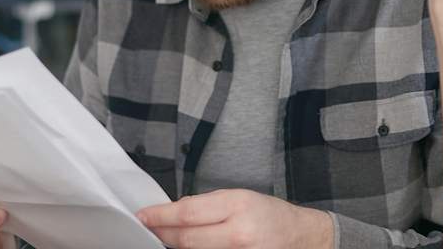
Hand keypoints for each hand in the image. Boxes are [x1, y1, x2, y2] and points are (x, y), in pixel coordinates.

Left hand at [137, 189, 332, 248]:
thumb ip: (207, 205)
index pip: (187, 214)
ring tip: (170, 236)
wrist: (299, 237)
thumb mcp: (240, 197)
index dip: (160, 216)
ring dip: (177, 245)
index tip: (143, 216)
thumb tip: (175, 212)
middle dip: (162, 233)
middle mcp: (238, 233)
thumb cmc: (271, 215)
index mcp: (238, 206)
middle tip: (149, 227)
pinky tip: (192, 246)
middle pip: (185, 239)